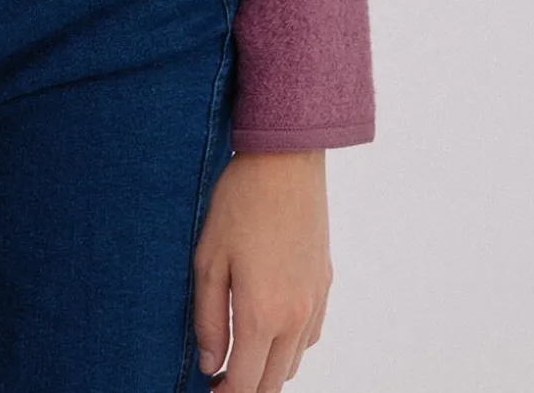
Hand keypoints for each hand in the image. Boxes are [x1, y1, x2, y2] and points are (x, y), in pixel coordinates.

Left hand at [192, 150, 331, 389]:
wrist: (285, 162)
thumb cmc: (240, 204)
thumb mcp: (208, 259)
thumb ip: (208, 319)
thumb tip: (211, 364)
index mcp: (262, 314)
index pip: (246, 384)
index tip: (208, 389)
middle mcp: (295, 318)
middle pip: (273, 383)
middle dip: (247, 388)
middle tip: (221, 376)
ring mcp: (315, 303)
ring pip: (294, 363)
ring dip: (268, 370)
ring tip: (241, 355)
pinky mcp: (325, 285)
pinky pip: (310, 337)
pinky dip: (290, 348)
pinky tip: (271, 330)